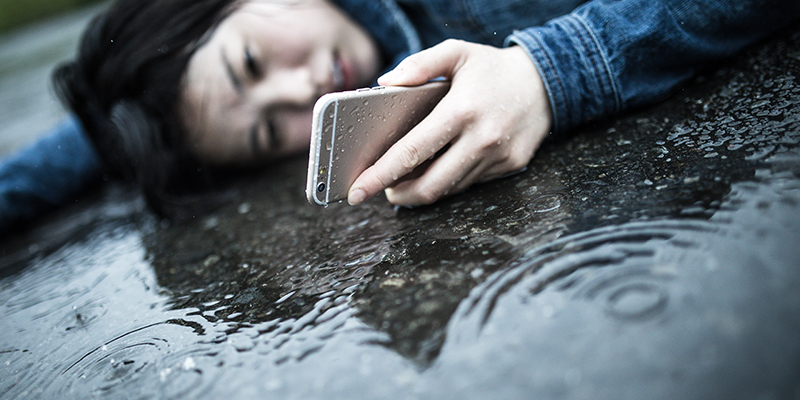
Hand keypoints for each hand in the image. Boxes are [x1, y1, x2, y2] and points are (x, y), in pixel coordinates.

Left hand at [347, 39, 551, 205]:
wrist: (546, 81)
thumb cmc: (492, 68)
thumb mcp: (456, 53)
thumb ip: (419, 65)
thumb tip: (384, 84)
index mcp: (461, 111)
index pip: (411, 152)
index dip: (380, 175)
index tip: (357, 190)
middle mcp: (481, 139)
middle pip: (429, 185)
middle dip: (398, 195)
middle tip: (383, 191)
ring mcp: (498, 157)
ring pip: (449, 189)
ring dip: (422, 191)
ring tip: (404, 182)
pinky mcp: (510, 167)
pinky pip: (470, 183)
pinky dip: (448, 182)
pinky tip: (437, 171)